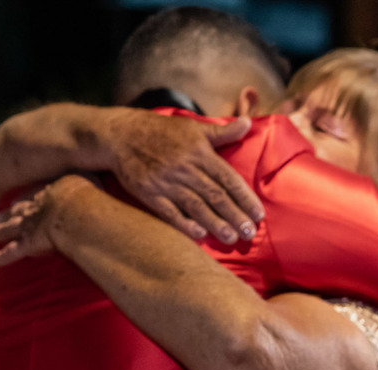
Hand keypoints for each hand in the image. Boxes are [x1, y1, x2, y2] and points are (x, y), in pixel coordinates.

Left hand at [0, 174, 98, 265]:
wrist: (79, 211)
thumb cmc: (92, 198)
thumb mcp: (96, 182)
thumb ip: (100, 181)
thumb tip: (120, 176)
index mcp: (53, 193)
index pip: (38, 195)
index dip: (29, 198)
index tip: (20, 199)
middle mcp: (37, 207)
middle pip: (19, 209)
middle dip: (9, 212)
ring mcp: (30, 225)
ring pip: (9, 228)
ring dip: (0, 230)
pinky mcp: (28, 243)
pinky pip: (11, 252)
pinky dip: (1, 257)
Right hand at [104, 108, 262, 243]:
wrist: (119, 134)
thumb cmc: (162, 132)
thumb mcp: (193, 128)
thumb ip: (223, 132)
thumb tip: (248, 122)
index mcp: (199, 152)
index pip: (228, 178)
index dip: (244, 197)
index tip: (258, 214)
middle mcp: (185, 167)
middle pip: (215, 195)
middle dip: (235, 215)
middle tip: (250, 233)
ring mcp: (166, 181)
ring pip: (195, 205)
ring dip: (215, 223)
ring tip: (231, 238)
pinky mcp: (148, 192)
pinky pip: (169, 211)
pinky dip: (184, 223)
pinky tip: (199, 234)